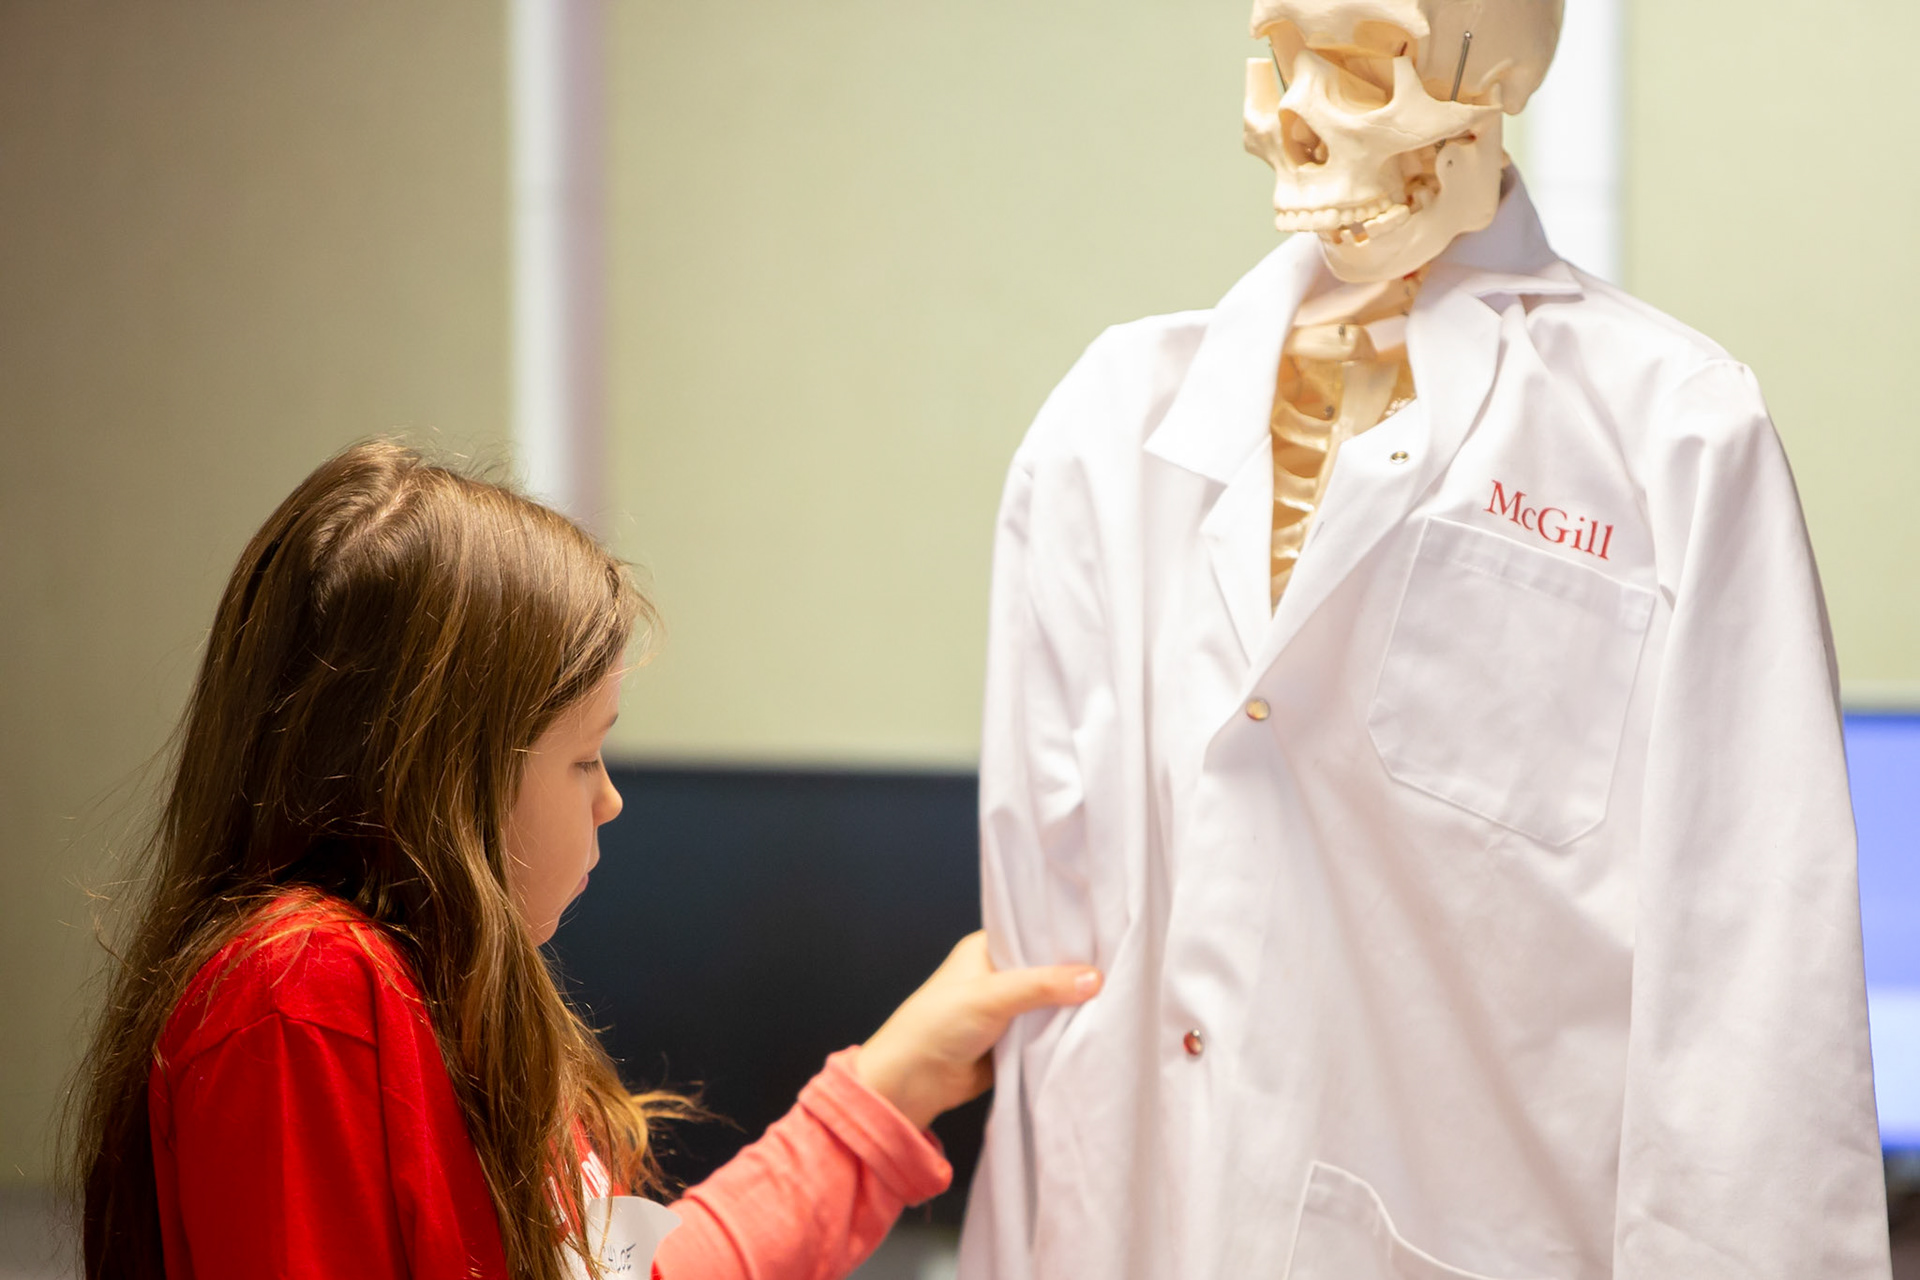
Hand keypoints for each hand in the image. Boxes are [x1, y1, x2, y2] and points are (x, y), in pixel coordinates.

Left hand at [854, 931, 1100, 1129]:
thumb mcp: (992, 995)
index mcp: (988, 949)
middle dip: (1076, 974)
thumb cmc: (937, 1025)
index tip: (1107, 934)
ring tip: (1118, 997)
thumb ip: (1042, 986)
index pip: (1036, 932)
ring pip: (1052, 1003)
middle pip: (1049, 969)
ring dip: (1072, 1006)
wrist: (913, 1082)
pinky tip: (1095, 1027)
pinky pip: (1048, 1032)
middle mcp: (1000, 974)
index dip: (1067, 935)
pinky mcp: (1016, 1040)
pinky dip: (1064, 1032)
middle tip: (1121, 968)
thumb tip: (1094, 978)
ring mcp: (1009, 1009)